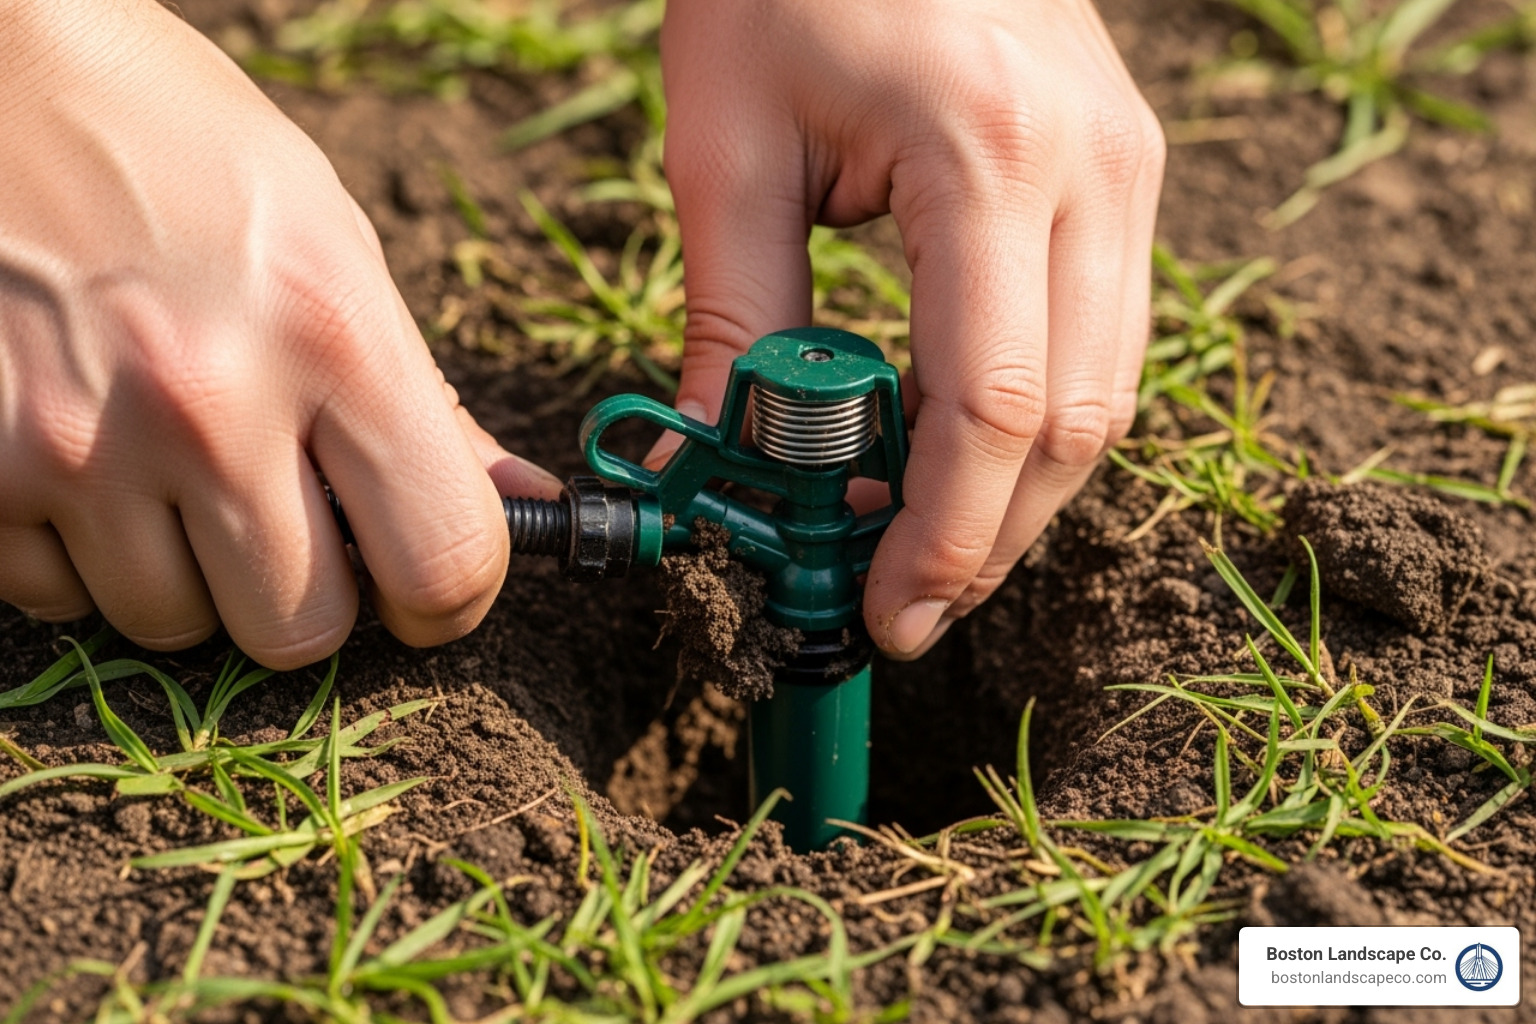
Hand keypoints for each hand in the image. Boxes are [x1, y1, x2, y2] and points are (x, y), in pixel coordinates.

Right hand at [0, 1, 557, 667]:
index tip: (424, 586)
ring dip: (189, 575)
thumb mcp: (335, 245)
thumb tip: (524, 506)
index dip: (449, 598)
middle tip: (289, 524)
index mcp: (332, 335)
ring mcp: (76, 444)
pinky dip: (81, 556)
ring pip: (175, 627)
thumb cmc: (185, 151)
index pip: (442, 563)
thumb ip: (427, 400)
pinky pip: (57, 598)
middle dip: (309, 597)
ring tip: (169, 464)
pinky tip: (86, 456)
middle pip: (303, 633)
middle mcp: (206, 404)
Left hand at [656, 0, 1163, 657]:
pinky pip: (1107, 340)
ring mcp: (1129, 170)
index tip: (885, 615)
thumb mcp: (727, 141)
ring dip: (1020, 495)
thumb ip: (734, 315)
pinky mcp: (1126, 173)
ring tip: (925, 549)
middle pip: (1074, 426)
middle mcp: (1095, 172)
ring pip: (1110, 395)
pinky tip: (965, 457)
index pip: (993, 407)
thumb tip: (715, 463)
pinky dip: (1042, 424)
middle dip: (988, 542)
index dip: (942, 537)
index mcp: (989, 158)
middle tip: (901, 607)